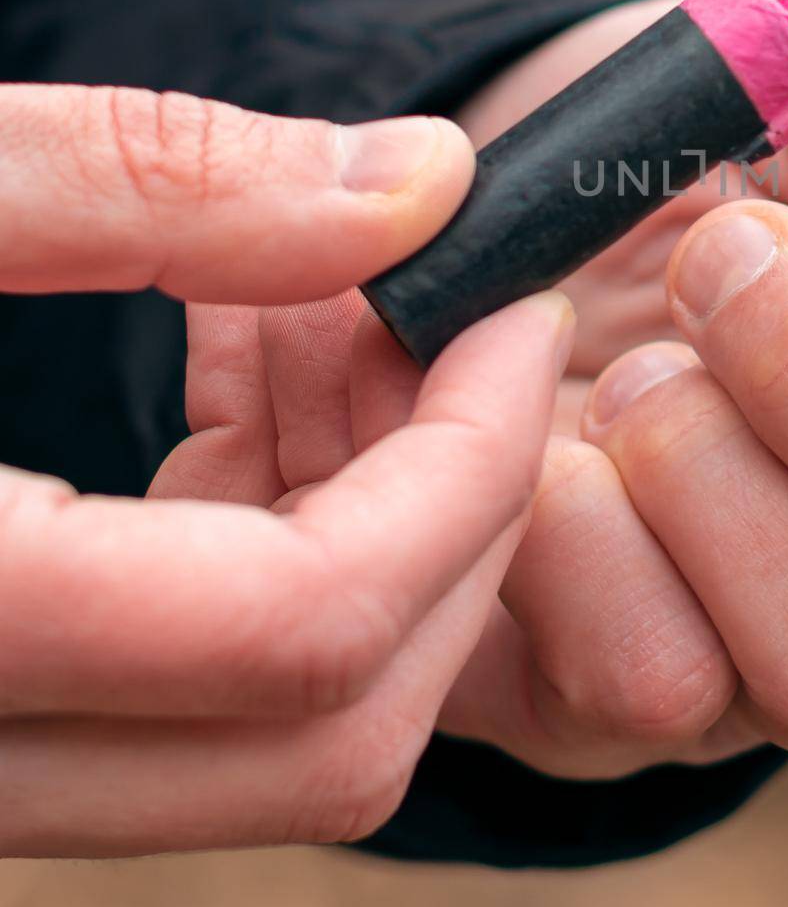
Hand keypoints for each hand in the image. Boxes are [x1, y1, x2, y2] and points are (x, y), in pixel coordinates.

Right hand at [0, 84, 570, 855]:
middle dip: (454, 510)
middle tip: (451, 316)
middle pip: (339, 724)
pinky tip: (256, 380)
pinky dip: (292, 536)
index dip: (470, 462)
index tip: (508, 301)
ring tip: (341, 322)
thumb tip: (424, 183)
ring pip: (289, 727)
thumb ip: (159, 179)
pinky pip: (209, 685)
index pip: (314, 630)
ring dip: (385, 522)